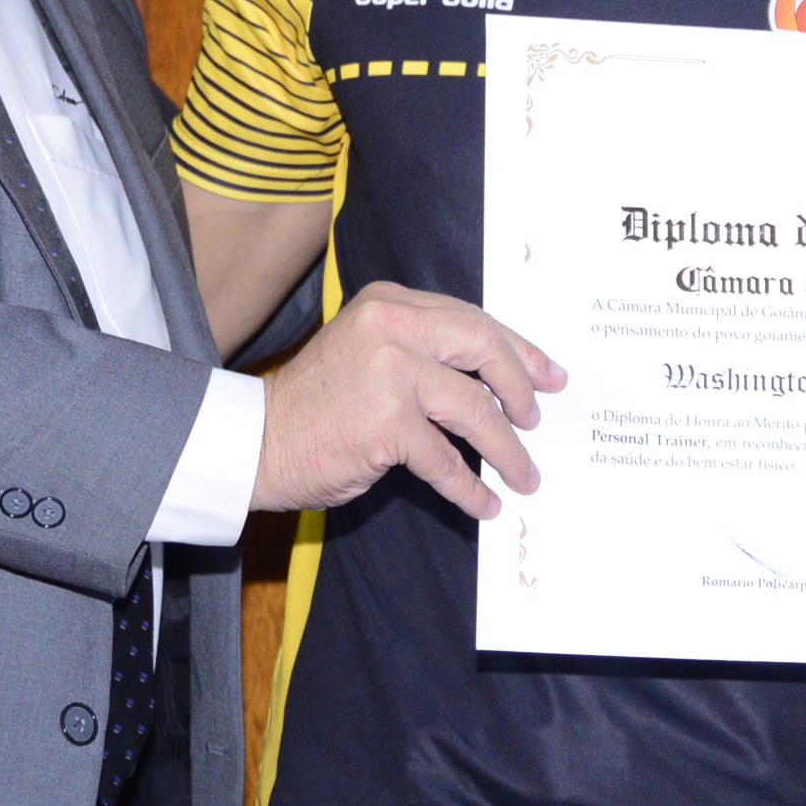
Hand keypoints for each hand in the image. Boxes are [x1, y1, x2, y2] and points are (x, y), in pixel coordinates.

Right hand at [253, 282, 566, 518]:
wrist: (255, 440)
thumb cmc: (318, 402)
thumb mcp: (370, 350)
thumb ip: (423, 349)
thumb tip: (499, 379)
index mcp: (391, 303)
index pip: (473, 319)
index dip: (519, 350)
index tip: (550, 376)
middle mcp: (390, 327)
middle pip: (483, 348)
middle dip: (521, 388)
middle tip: (537, 421)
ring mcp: (389, 374)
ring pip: (475, 408)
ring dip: (507, 449)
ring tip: (525, 475)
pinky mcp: (385, 424)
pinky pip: (446, 459)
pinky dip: (470, 486)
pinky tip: (484, 502)